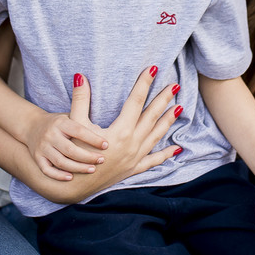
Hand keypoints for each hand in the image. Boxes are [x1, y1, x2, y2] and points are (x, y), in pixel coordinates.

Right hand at [22, 103, 109, 180]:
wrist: (32, 126)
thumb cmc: (59, 123)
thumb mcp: (70, 115)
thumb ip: (84, 121)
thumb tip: (105, 129)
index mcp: (61, 123)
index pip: (78, 131)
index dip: (93, 139)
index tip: (106, 145)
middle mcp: (50, 135)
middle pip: (70, 150)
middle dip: (87, 156)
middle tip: (102, 160)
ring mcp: (43, 147)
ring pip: (60, 161)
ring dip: (77, 167)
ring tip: (92, 169)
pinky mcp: (37, 158)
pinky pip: (47, 170)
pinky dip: (59, 175)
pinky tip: (71, 177)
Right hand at [52, 66, 182, 194]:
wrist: (75, 185)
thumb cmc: (74, 153)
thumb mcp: (74, 124)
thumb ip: (80, 99)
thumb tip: (80, 76)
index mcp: (120, 131)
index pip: (136, 101)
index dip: (144, 83)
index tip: (153, 69)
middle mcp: (132, 143)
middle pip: (152, 116)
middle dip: (163, 99)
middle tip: (175, 85)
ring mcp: (135, 157)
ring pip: (156, 135)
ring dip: (168, 121)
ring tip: (179, 108)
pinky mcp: (133, 169)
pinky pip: (154, 160)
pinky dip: (165, 154)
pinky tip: (176, 149)